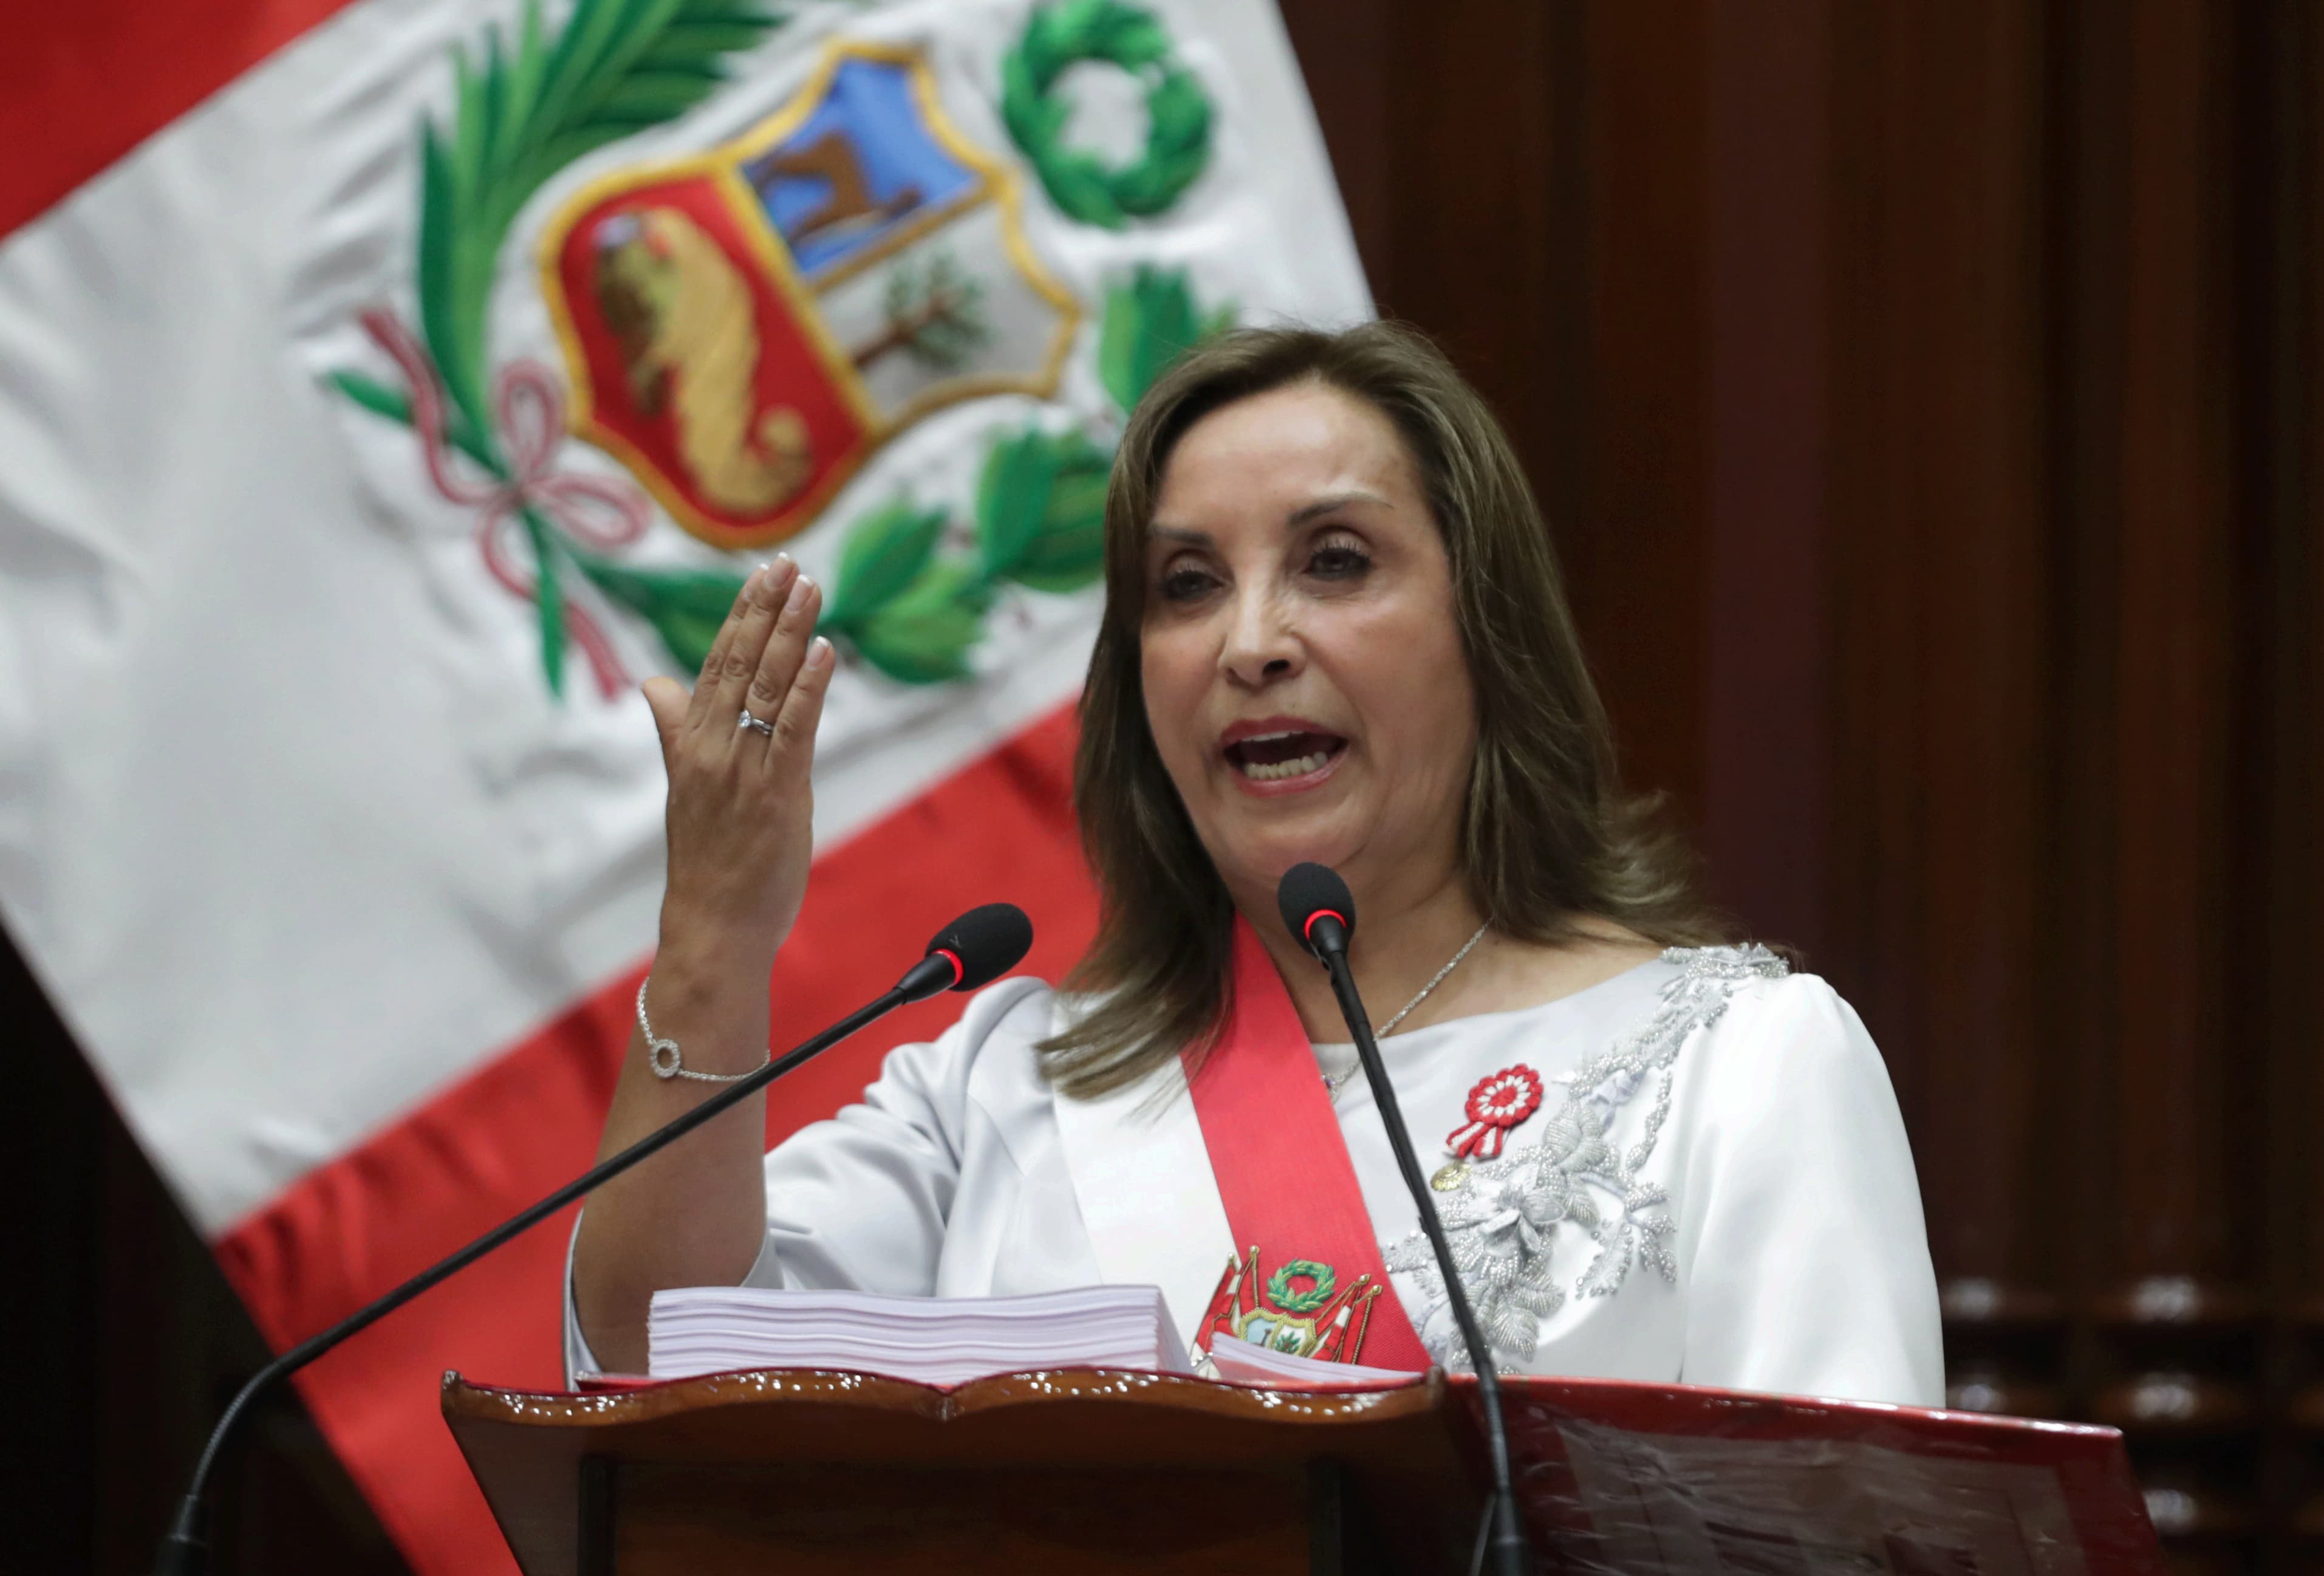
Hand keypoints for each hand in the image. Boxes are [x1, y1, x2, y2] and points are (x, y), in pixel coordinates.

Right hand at [643, 556, 833, 980]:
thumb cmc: (706, 863)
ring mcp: (742, 771)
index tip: (763, 574)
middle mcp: (712, 749)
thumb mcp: (683, 787)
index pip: (715, 664)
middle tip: (790, 563)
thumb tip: (655, 683)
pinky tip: (823, 650)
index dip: (741, 616)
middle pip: (739, 664)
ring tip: (811, 588)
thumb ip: (674, 730)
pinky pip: (793, 730)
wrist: (710, 927)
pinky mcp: (776, 795)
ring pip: (766, 687)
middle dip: (766, 609)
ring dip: (791, 633)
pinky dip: (808, 687)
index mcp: (690, 745)